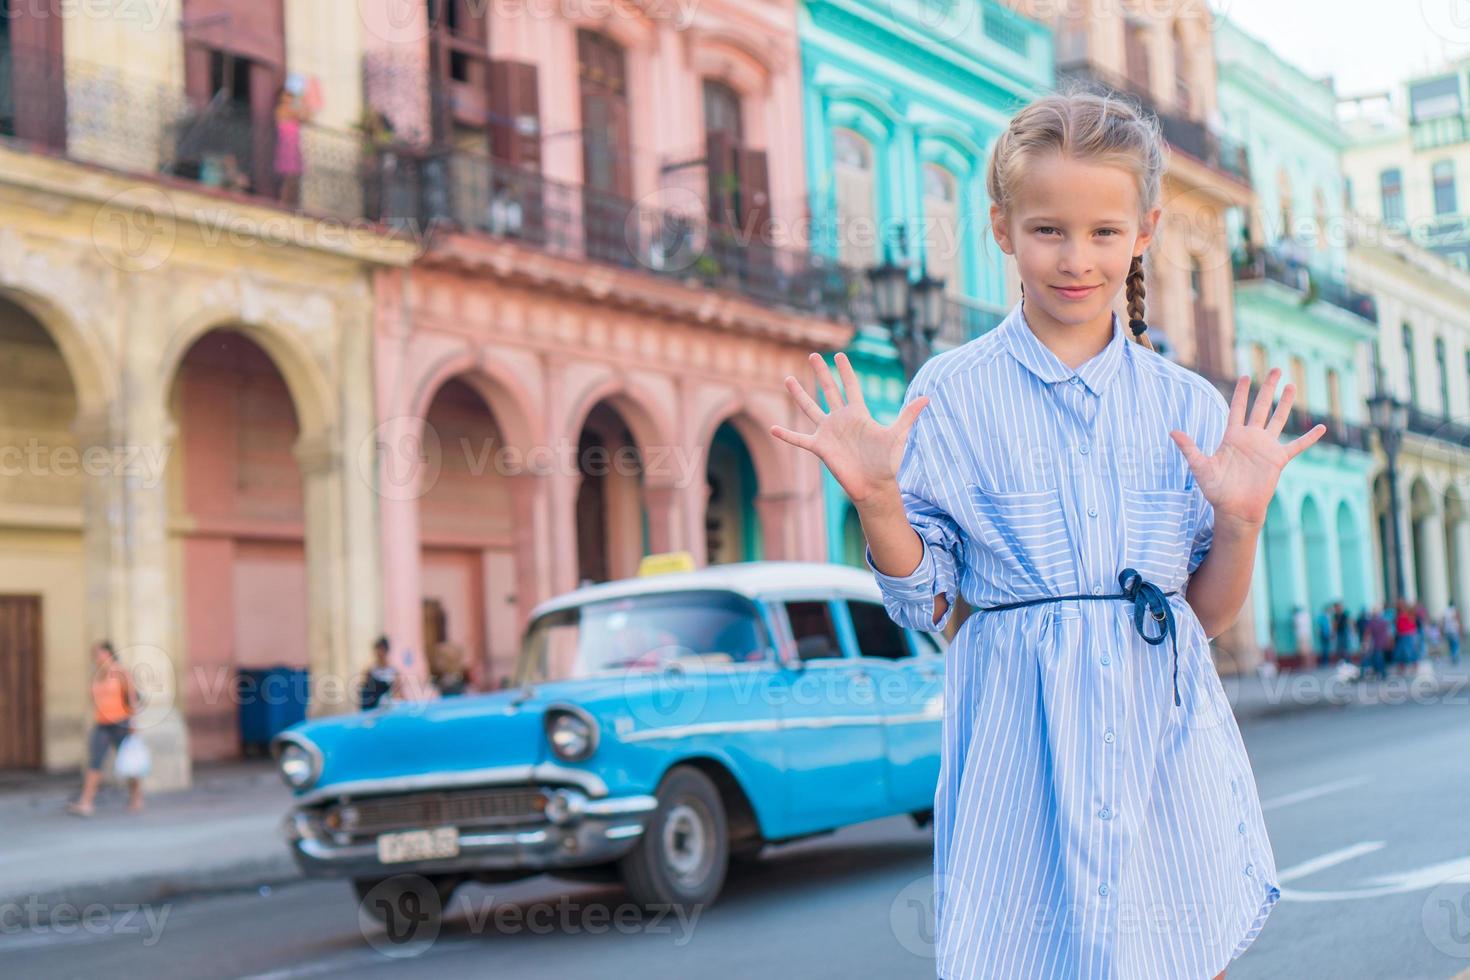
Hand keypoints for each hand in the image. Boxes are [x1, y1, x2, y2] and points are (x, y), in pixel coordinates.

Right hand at [770, 352, 929, 504]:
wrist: (875, 485)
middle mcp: (841, 419)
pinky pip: (800, 439)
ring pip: (810, 408)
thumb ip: (908, 415)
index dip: (845, 371)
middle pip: (829, 390)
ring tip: (788, 379)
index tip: (840, 355)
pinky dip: (786, 435)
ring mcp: (829, 432)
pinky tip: (773, 428)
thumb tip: (927, 398)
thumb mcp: (897, 435)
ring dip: (799, 394)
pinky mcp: (820, 447)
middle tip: (813, 355)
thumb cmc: (887, 462)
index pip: (851, 386)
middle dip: (821, 373)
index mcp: (859, 413)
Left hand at [1169, 368, 1324, 526]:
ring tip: (1292, 386)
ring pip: (1278, 420)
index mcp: (1232, 436)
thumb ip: (1189, 448)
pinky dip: (1309, 438)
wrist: (1234, 508)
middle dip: (1268, 388)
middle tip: (1276, 369)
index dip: (1241, 392)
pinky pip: (1297, 446)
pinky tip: (1321, 427)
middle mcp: (1251, 438)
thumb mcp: (1200, 466)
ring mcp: (1266, 447)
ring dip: (1285, 403)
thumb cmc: (1216, 489)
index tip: (1246, 375)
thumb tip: (1172, 431)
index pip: (1237, 408)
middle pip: (1261, 407)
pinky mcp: (1278, 460)